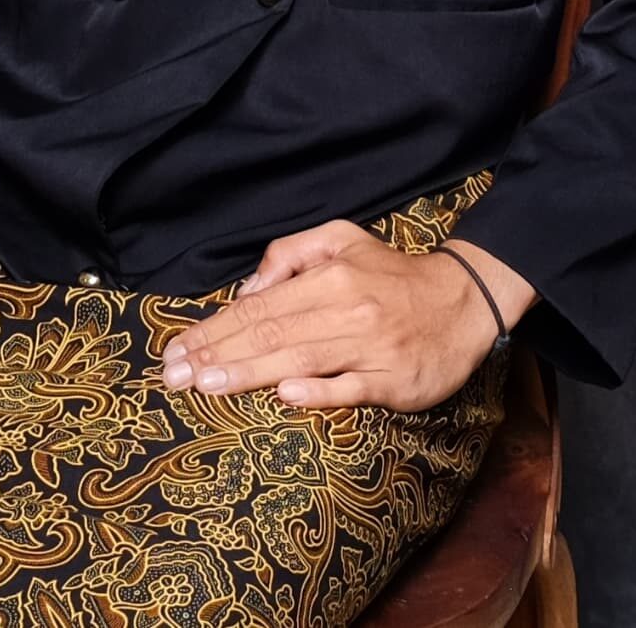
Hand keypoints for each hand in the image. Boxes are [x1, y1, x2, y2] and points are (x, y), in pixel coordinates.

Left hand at [159, 225, 528, 411]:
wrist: (461, 302)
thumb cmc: (391, 276)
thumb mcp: (342, 240)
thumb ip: (290, 255)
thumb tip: (247, 288)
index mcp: (330, 276)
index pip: (259, 306)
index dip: (214, 328)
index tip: (177, 350)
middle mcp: (347, 309)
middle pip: (271, 333)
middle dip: (216, 354)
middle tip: (174, 375)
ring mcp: (370, 347)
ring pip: (300, 359)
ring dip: (249, 373)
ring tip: (207, 384)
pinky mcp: (393, 380)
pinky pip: (351, 387)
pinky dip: (320, 391)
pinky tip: (286, 395)